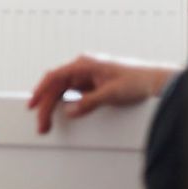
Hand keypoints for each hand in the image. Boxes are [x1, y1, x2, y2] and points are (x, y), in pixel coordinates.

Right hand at [27, 54, 177, 133]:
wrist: (155, 82)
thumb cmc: (138, 81)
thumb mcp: (112, 93)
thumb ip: (90, 102)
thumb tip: (71, 111)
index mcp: (85, 64)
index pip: (55, 76)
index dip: (41, 90)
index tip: (32, 104)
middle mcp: (83, 69)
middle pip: (56, 87)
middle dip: (46, 106)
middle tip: (42, 125)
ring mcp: (86, 77)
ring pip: (62, 92)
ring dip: (54, 107)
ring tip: (48, 124)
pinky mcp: (91, 85)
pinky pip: (72, 95)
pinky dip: (65, 105)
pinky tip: (62, 115)